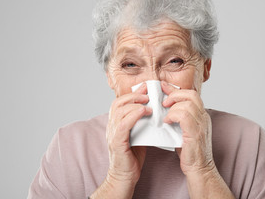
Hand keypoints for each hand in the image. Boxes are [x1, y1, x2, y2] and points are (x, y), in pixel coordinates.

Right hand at [95, 83, 151, 197]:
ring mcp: (112, 134)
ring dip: (135, 104)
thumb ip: (141, 122)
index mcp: (116, 123)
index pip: (120, 102)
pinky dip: (133, 115)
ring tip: (148, 103)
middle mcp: (111, 126)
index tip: (145, 88)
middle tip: (147, 94)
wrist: (125, 176)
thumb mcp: (138, 134)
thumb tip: (152, 110)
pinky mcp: (116, 143)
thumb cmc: (132, 157)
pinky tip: (143, 111)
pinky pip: (123, 125)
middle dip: (134, 96)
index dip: (132, 93)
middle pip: (118, 103)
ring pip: (119, 111)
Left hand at [161, 81, 213, 175]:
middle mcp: (204, 118)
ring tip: (164, 114)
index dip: (176, 89)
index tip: (163, 86)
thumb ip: (179, 119)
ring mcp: (201, 125)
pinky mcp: (195, 133)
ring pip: (187, 104)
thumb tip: (166, 109)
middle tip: (163, 100)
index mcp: (202, 116)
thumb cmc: (190, 153)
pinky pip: (184, 116)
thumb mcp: (185, 131)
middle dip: (174, 94)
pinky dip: (173, 115)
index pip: (192, 94)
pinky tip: (167, 122)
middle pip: (191, 94)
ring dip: (172, 106)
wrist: (200, 170)